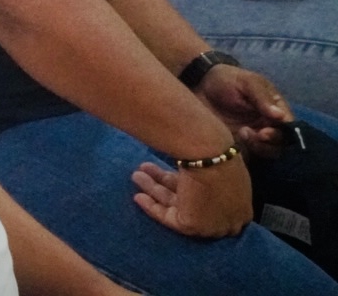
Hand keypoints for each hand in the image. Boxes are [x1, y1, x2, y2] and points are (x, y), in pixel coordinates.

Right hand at [131, 158, 250, 237]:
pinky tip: (137, 197)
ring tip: (136, 175)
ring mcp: (212, 224)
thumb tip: (197, 151)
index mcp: (241, 202)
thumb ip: (209, 165)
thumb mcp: (218, 158)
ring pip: (178, 206)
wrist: (210, 155)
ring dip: (155, 190)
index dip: (189, 188)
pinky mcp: (194, 226)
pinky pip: (168, 217)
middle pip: (193, 203)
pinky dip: (152, 207)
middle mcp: (228, 217)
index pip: (213, 201)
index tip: (171, 174)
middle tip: (149, 172)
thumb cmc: (216, 151)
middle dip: (168, 186)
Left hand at [196, 64, 290, 156]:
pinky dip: (247, 152)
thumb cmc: (227, 80)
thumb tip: (281, 116)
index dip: (282, 132)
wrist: (200, 85)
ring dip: (259, 147)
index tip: (265, 131)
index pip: (289, 126)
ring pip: (269, 151)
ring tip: (242, 133)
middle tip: (257, 134)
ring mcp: (256, 136)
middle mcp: (270, 125)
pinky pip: (251, 155)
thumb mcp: (246, 82)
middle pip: (282, 143)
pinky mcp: (242, 144)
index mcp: (276, 109)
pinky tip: (236, 141)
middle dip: (271, 143)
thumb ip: (262, 98)